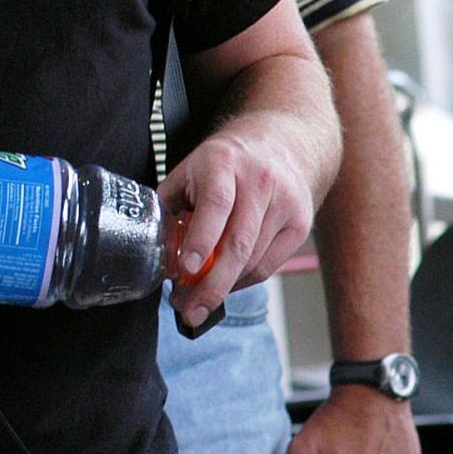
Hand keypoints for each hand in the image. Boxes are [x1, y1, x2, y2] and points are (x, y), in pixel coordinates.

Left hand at [158, 116, 320, 330]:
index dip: (201, 238)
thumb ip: (171, 203)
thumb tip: (151, 246)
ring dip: (224, 288)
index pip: (215, 204)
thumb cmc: (226, 161)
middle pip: (238, 243)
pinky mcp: (301, 224)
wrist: (283, 143)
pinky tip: (226, 285)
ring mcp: (285, 204)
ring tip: (198, 302)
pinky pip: (269, 265)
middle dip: (212, 284)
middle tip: (189, 310)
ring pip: (254, 260)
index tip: (186, 267)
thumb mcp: (191, 168)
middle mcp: (259, 182)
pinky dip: (244, 281)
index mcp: (223, 163)